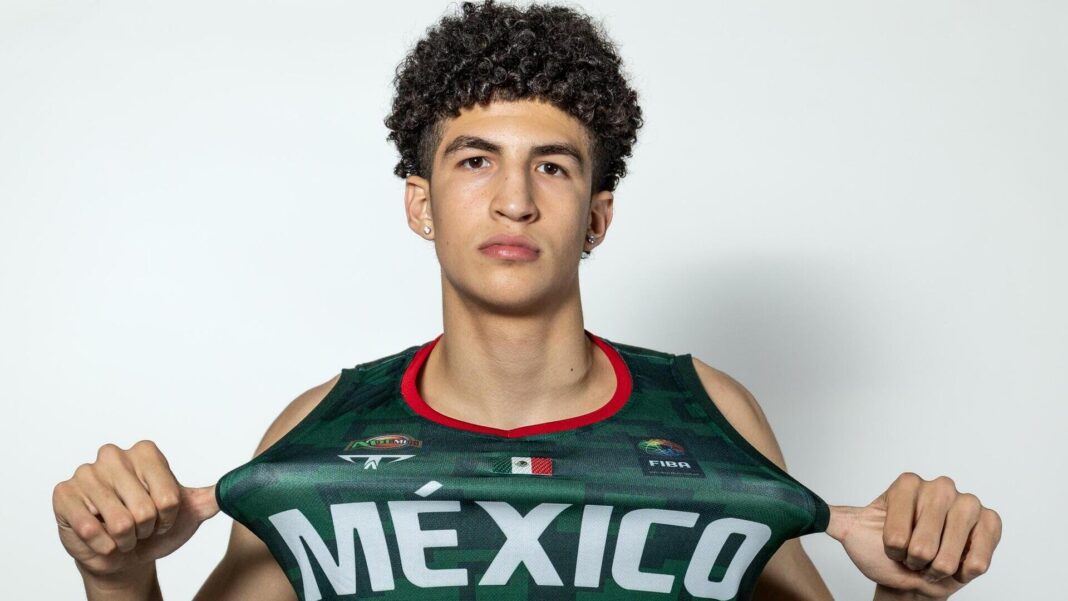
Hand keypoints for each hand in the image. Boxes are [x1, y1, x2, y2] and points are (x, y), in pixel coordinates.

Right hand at [53, 440, 219, 578]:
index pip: (169, 497)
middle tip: (139, 527)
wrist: (125, 553)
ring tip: (122, 533)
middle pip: (144, 510)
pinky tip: (101, 537)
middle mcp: (113, 455)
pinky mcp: (64, 495)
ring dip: (124, 539)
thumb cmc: (155, 528)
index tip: (161, 516)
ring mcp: (86, 473)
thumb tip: (239, 484)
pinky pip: (90, 529)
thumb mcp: (188, 513)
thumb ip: (212, 497)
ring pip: (118, 523)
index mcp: (145, 452)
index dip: (168, 517)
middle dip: (145, 530)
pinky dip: (102, 544)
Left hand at [826, 472, 1001, 598]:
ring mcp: (968, 503)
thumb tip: (802, 504)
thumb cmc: (883, 552)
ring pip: (951, 553)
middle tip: (913, 557)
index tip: (892, 545)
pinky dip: (964, 571)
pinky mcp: (991, 522)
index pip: (896, 530)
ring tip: (932, 562)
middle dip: (915, 562)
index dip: (893, 548)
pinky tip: (956, 563)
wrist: (911, 577)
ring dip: (938, 569)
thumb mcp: (853, 534)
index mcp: (906, 483)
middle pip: (924, 543)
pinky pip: (979, 557)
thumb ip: (831, 518)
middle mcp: (939, 486)